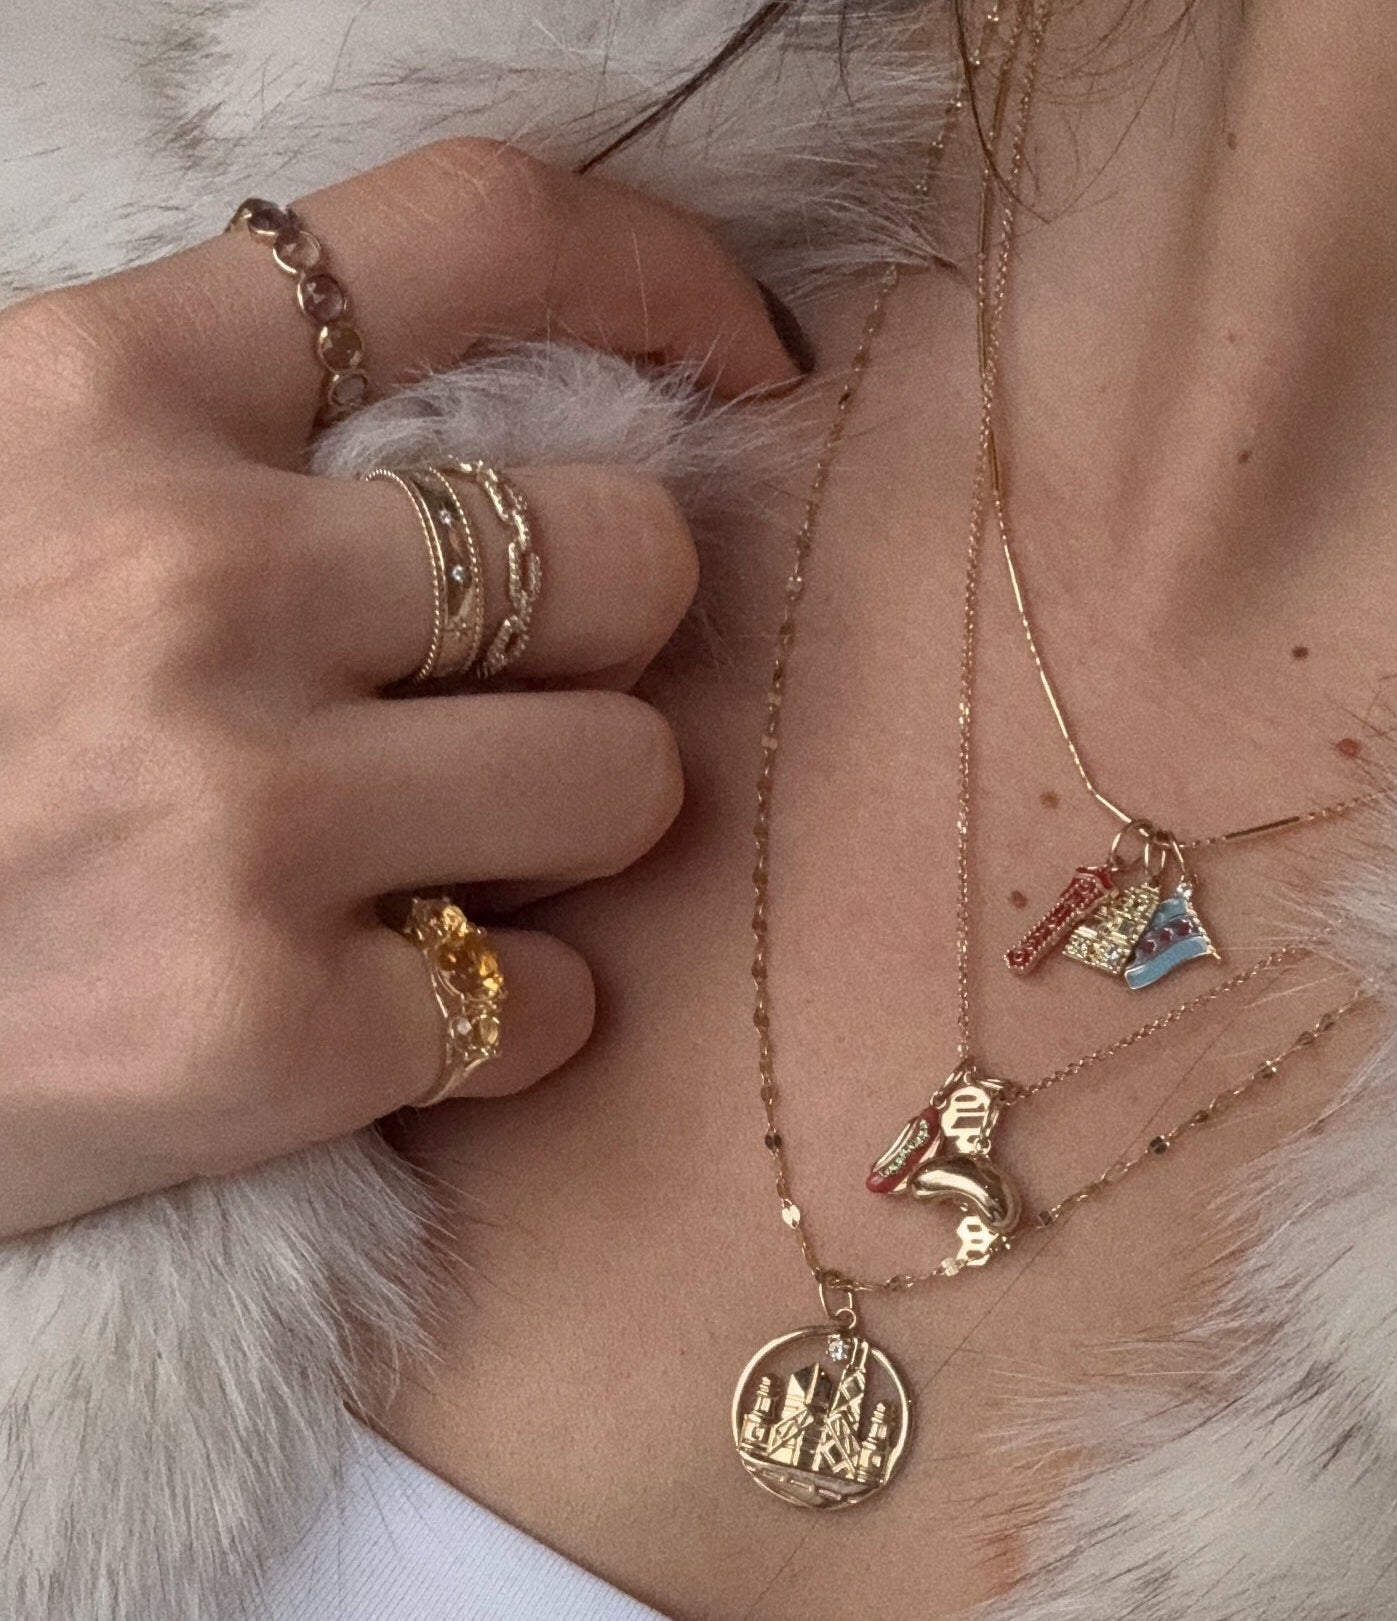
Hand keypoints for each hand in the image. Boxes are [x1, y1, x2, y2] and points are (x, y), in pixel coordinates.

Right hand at [0, 137, 807, 1236]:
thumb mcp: (5, 492)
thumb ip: (220, 439)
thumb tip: (496, 441)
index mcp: (105, 398)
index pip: (478, 235)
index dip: (664, 274)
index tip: (746, 354)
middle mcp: (190, 584)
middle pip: (631, 554)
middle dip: (616, 635)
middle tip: (519, 692)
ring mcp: (237, 818)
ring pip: (632, 781)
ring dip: (575, 827)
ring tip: (439, 856)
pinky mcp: (269, 1033)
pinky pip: (559, 1003)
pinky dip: (512, 1017)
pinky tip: (381, 1008)